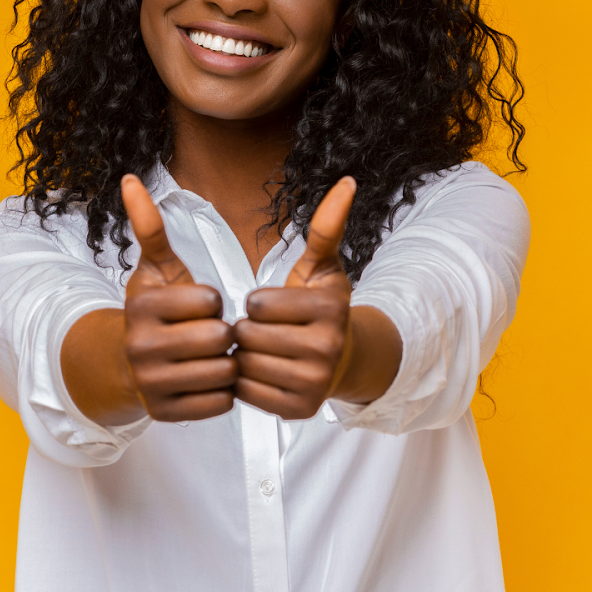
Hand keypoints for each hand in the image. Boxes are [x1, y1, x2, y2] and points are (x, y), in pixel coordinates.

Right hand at [117, 173, 238, 421]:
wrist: (129, 364)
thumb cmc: (156, 310)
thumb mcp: (156, 269)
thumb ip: (150, 227)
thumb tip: (130, 179)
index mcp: (143, 307)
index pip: (211, 301)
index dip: (213, 302)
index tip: (199, 306)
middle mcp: (142, 347)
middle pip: (219, 339)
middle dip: (222, 335)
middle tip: (208, 334)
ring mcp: (152, 384)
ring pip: (223, 372)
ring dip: (226, 364)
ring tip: (209, 356)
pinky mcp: (166, 414)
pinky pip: (221, 403)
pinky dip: (222, 393)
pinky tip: (206, 380)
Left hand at [233, 177, 362, 418]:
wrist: (342, 361)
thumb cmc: (322, 308)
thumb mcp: (322, 266)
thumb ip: (326, 226)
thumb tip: (347, 182)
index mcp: (328, 309)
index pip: (257, 304)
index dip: (256, 303)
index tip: (271, 306)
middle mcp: (326, 348)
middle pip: (248, 336)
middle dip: (247, 330)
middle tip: (264, 330)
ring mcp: (314, 383)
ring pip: (245, 365)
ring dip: (244, 356)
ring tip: (263, 350)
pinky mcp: (298, 410)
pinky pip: (246, 393)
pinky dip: (246, 382)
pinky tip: (264, 371)